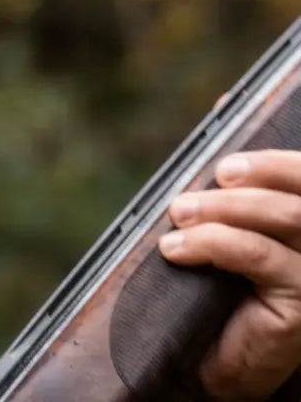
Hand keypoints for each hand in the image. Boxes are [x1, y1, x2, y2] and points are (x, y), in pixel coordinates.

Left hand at [161, 150, 300, 400]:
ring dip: (222, 207)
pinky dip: (213, 242)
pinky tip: (176, 247)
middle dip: (253, 176)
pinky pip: (259, 255)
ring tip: (178, 213)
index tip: (224, 161)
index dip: (274, 160)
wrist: (210, 355)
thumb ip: (231, 174)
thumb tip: (224, 103)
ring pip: (283, 218)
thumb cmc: (218, 279)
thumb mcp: (224, 218)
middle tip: (205, 182)